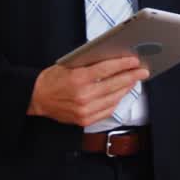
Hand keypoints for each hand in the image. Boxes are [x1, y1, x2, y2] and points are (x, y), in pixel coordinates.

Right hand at [28, 56, 149, 126]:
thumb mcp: (68, 65)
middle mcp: (83, 96)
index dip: (123, 64)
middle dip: (131, 77)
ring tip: (133, 81)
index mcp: (78, 79)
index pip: (106, 70)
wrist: (36, 99)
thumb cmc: (51, 80)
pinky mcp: (85, 120)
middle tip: (142, 71)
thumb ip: (89, 63)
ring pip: (113, 98)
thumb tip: (112, 59)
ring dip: (126, 89)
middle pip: (114, 85)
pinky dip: (116, 101)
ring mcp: (85, 110)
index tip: (135, 61)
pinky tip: (120, 94)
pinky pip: (107, 111)